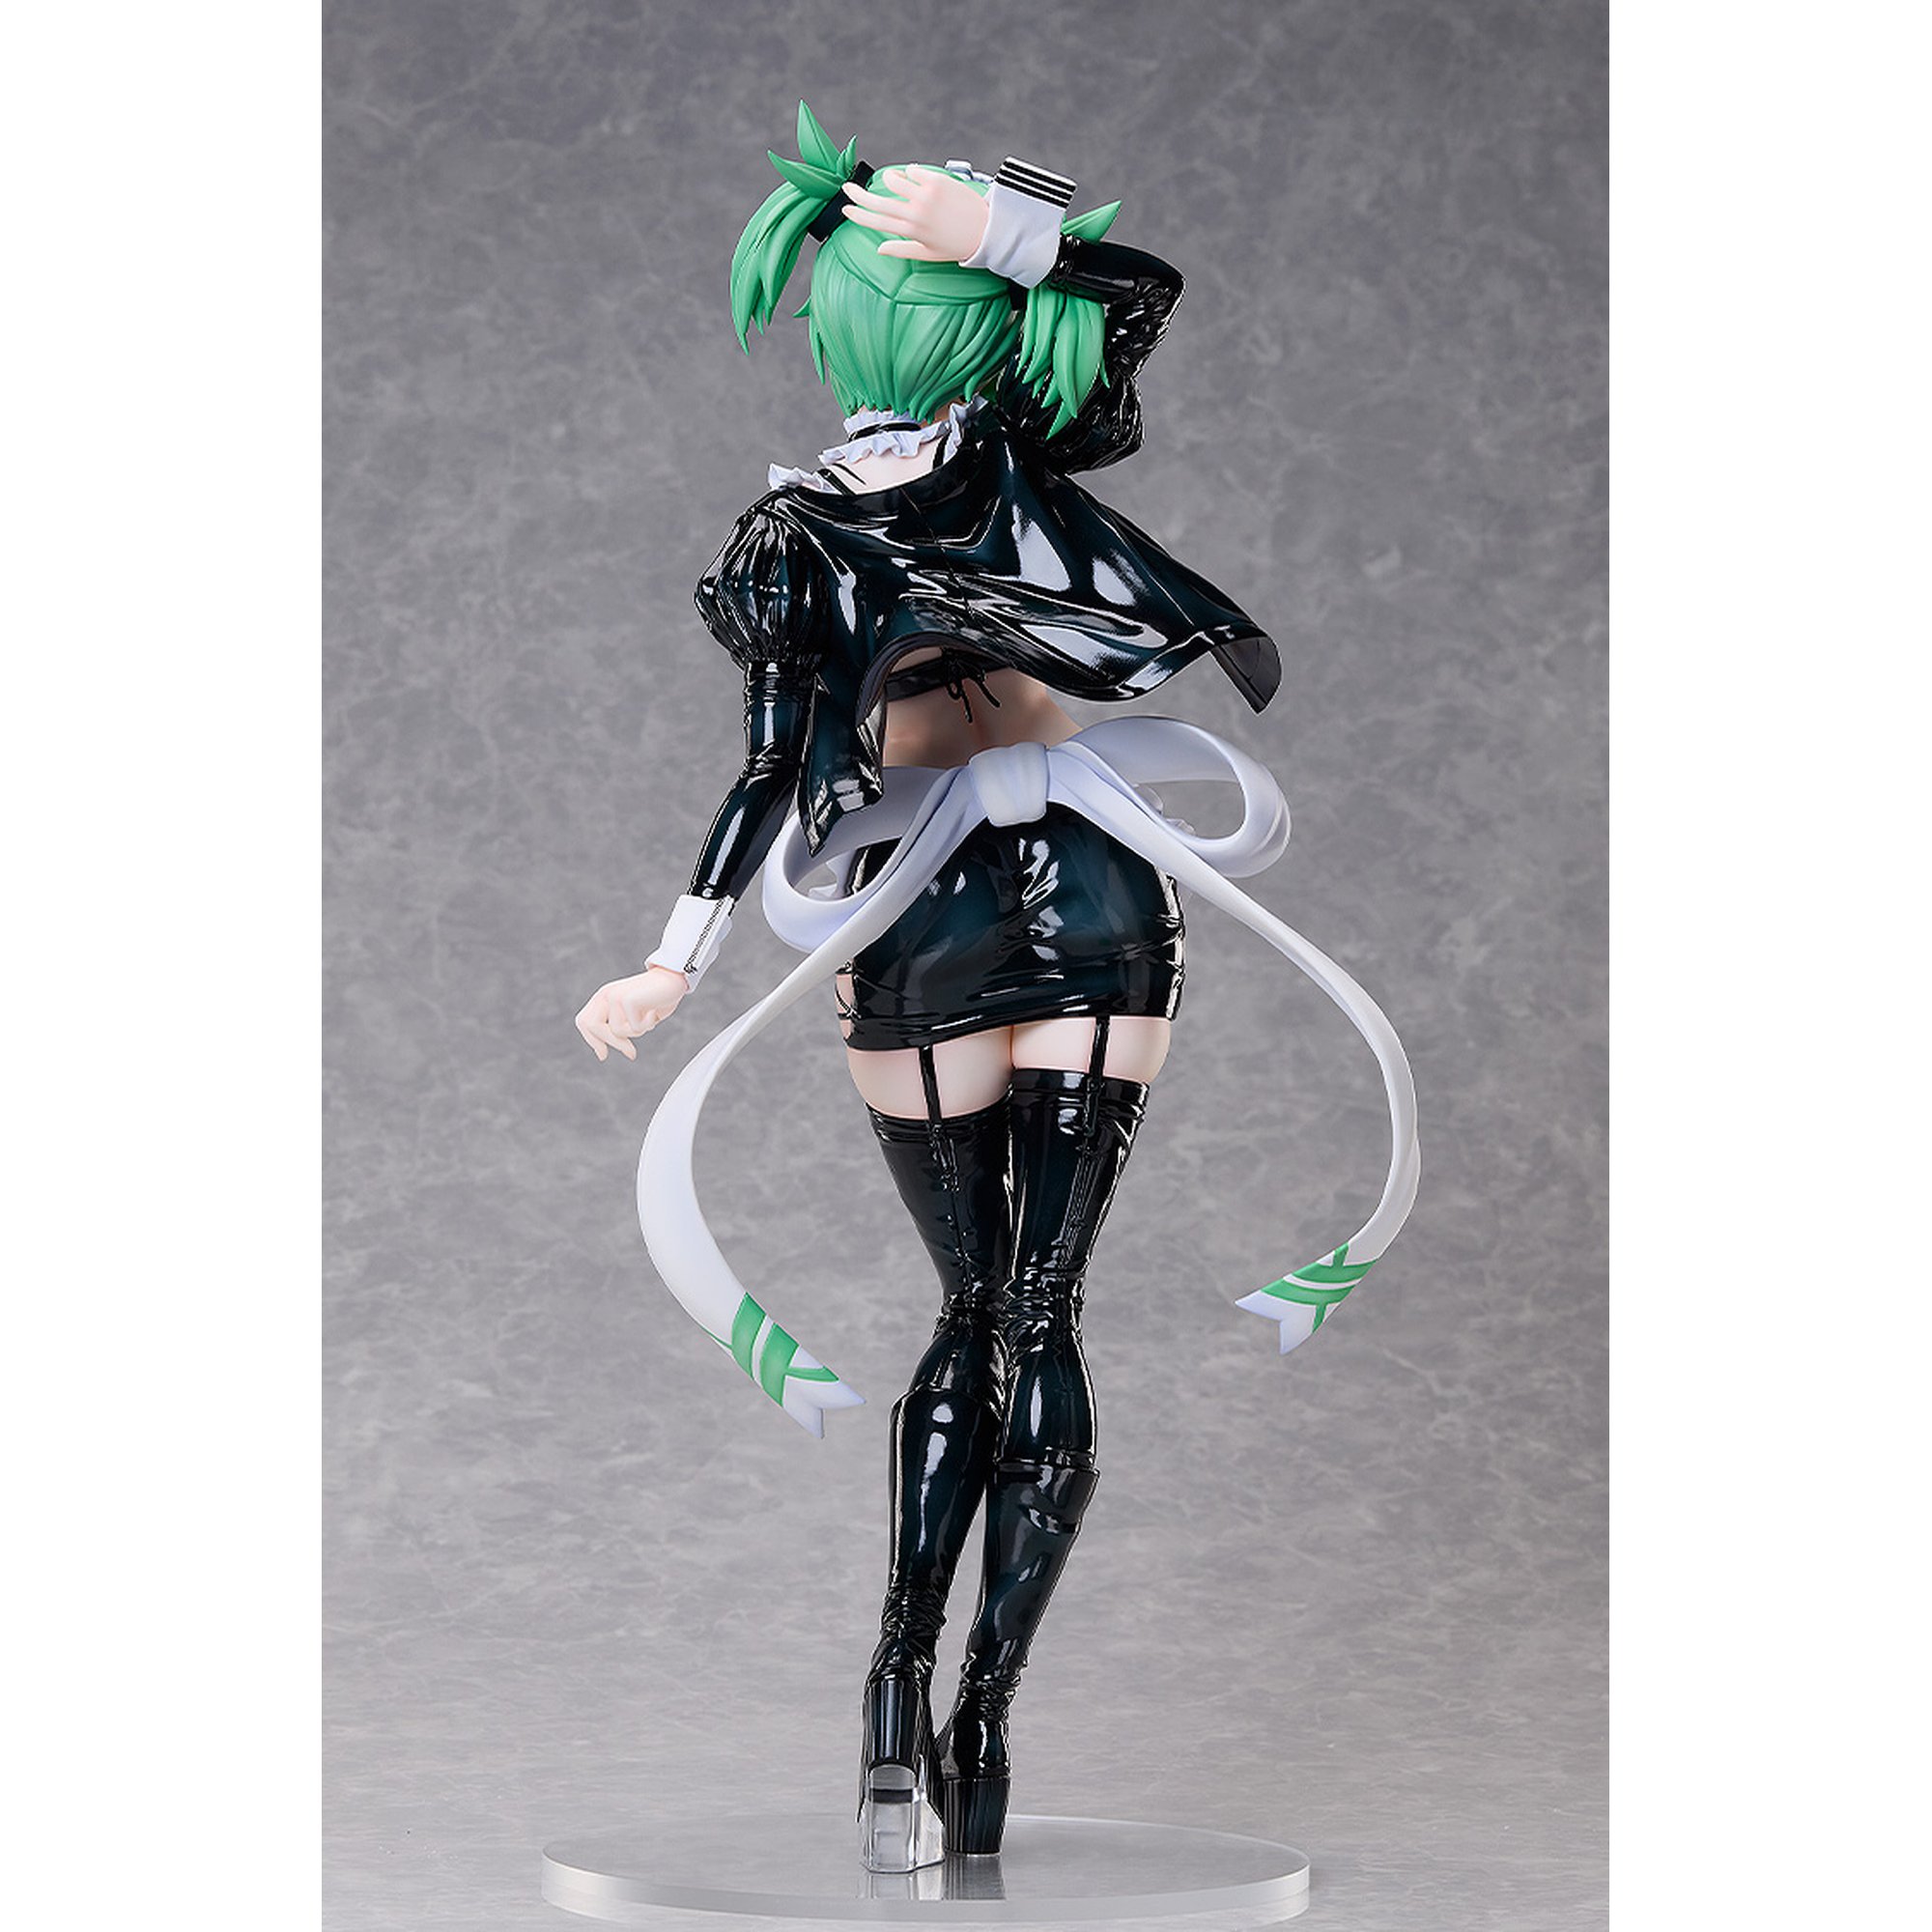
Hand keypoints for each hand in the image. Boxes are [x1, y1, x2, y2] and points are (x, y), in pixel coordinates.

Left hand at [575, 966, 687, 1062]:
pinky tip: (654, 1012)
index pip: (583, 1021)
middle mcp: (605, 995)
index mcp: (603, 997)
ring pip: (617, 1031)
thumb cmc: (655, 998)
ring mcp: (615, 996)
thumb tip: (601, 1054)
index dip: (591, 1040)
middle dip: (612, 1042)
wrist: (673, 978)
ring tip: (649, 1019)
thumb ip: (616, 1028)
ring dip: (636, 1032)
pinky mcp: (627, 1000)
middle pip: (592, 1027)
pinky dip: (647, 1025)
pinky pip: (634, 1027)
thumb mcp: (630, 1015)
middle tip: (631, 1053)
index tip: (603, 1055)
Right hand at [838, 165, 990, 265]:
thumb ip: (901, 250)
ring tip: (891, 181)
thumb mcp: (928, 254)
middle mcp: (915, 213)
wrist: (986, 231)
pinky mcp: (937, 182)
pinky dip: (909, 172)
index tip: (845, 210)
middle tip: (847, 188)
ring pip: (894, 181)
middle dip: (859, 194)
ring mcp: (926, 196)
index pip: (877, 222)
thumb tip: (879, 248)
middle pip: (878, 201)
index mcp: (911, 232)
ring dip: (888, 179)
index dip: (859, 215)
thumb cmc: (957, 245)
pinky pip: (913, 171)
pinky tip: (913, 176)